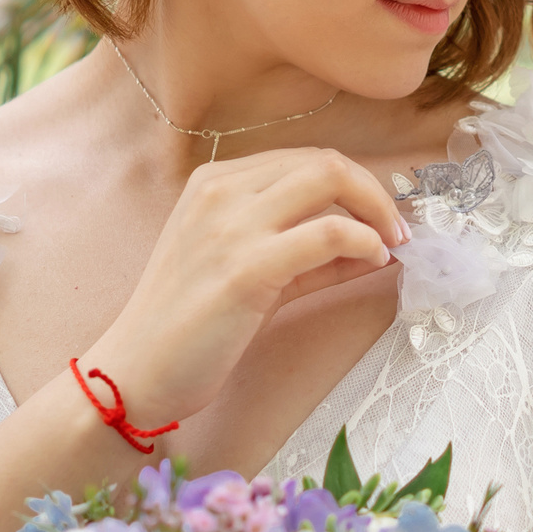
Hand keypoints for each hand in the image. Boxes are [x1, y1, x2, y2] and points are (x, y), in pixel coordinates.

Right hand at [77, 147, 404, 427]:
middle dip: (374, 192)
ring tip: (391, 246)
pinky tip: (374, 262)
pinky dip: (364, 242)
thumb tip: (374, 245)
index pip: (305, 159)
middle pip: (323, 161)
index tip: (381, 218)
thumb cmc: (189, 327)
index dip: (356, 184)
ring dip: (377, 211)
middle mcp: (221, 192)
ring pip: (329, 179)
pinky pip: (329, 232)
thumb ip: (306, 252)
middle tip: (396, 230)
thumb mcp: (247, 270)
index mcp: (214, 183)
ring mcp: (231, 226)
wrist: (136, 372)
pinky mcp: (246, 268)